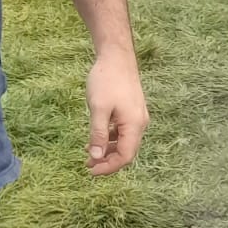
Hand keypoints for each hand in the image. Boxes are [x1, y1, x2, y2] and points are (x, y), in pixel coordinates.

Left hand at [86, 50, 148, 176]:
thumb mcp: (98, 109)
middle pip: (126, 151)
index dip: (109, 167)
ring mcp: (136, 117)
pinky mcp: (131, 111)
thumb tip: (95, 156)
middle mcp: (139, 124)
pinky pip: (122, 132)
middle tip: (87, 164)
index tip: (91, 170)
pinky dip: (109, 139)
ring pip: (124, 142)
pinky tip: (96, 138)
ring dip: (107, 150)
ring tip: (88, 154)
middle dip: (107, 161)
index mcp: (134, 125)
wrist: (116, 57)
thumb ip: (97, 134)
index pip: (125, 156)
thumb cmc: (106, 80)